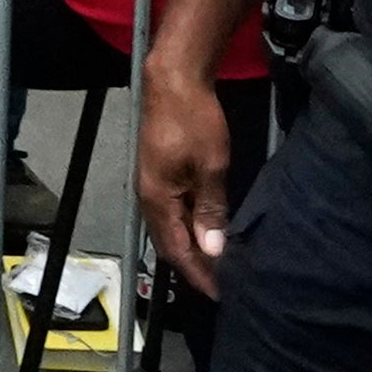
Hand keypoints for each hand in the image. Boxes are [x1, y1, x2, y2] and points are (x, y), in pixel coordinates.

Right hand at [138, 58, 233, 295]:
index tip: (219, 293)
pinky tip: (206, 227)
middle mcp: (149, 197)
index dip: (198, 273)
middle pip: (168, 243)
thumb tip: (213, 249)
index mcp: (157, 200)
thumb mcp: (211, 166)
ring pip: (170, 227)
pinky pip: (172, 210)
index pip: (176, 250)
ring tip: (217, 261)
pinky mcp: (159, 172)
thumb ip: (210, 209)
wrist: (173, 79)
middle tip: (222, 282)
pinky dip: (189, 225)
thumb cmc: (193, 121)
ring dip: (191, 246)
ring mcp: (152, 184)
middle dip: (193, 265)